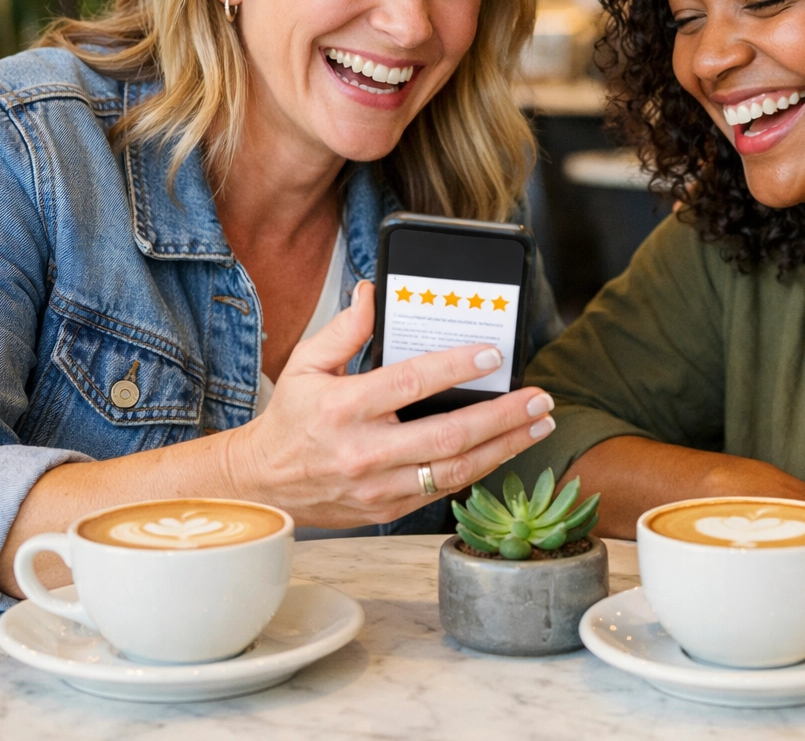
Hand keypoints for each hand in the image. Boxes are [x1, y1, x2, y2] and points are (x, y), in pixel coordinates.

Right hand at [220, 282, 554, 527]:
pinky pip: (442, 490)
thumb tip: (373, 293)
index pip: (410, 383)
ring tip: (538, 425)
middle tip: (539, 400)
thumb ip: (345, 329)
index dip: (455, 367)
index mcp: (344, 408)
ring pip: (455, 470)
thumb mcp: (306, 364)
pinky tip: (504, 449)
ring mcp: (379, 487)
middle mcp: (365, 451)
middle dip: (503, 417)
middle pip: (448, 436)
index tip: (493, 354)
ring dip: (504, 447)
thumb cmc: (292, 420)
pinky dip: (478, 469)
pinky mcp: (388, 510)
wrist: (265, 485)